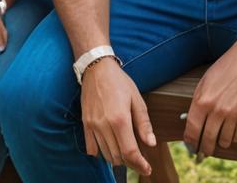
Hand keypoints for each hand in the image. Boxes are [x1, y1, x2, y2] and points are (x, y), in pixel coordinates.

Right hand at [80, 57, 155, 175]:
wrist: (97, 68)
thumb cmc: (119, 81)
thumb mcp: (136, 98)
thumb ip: (144, 123)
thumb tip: (151, 143)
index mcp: (120, 119)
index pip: (130, 152)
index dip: (140, 165)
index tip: (147, 168)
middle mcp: (104, 125)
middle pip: (118, 157)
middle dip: (130, 161)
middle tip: (139, 157)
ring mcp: (92, 126)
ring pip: (106, 154)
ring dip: (117, 156)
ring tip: (125, 148)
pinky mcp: (85, 124)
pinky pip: (91, 148)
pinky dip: (101, 152)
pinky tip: (109, 144)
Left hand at [184, 42, 236, 156]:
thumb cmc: (225, 68)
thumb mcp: (205, 82)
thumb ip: (197, 103)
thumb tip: (191, 123)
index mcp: (203, 100)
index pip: (192, 130)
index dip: (190, 141)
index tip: (191, 146)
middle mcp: (217, 110)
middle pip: (207, 140)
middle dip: (204, 148)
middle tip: (204, 151)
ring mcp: (233, 114)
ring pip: (223, 142)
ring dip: (220, 142)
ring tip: (219, 137)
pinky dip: (233, 137)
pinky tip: (231, 131)